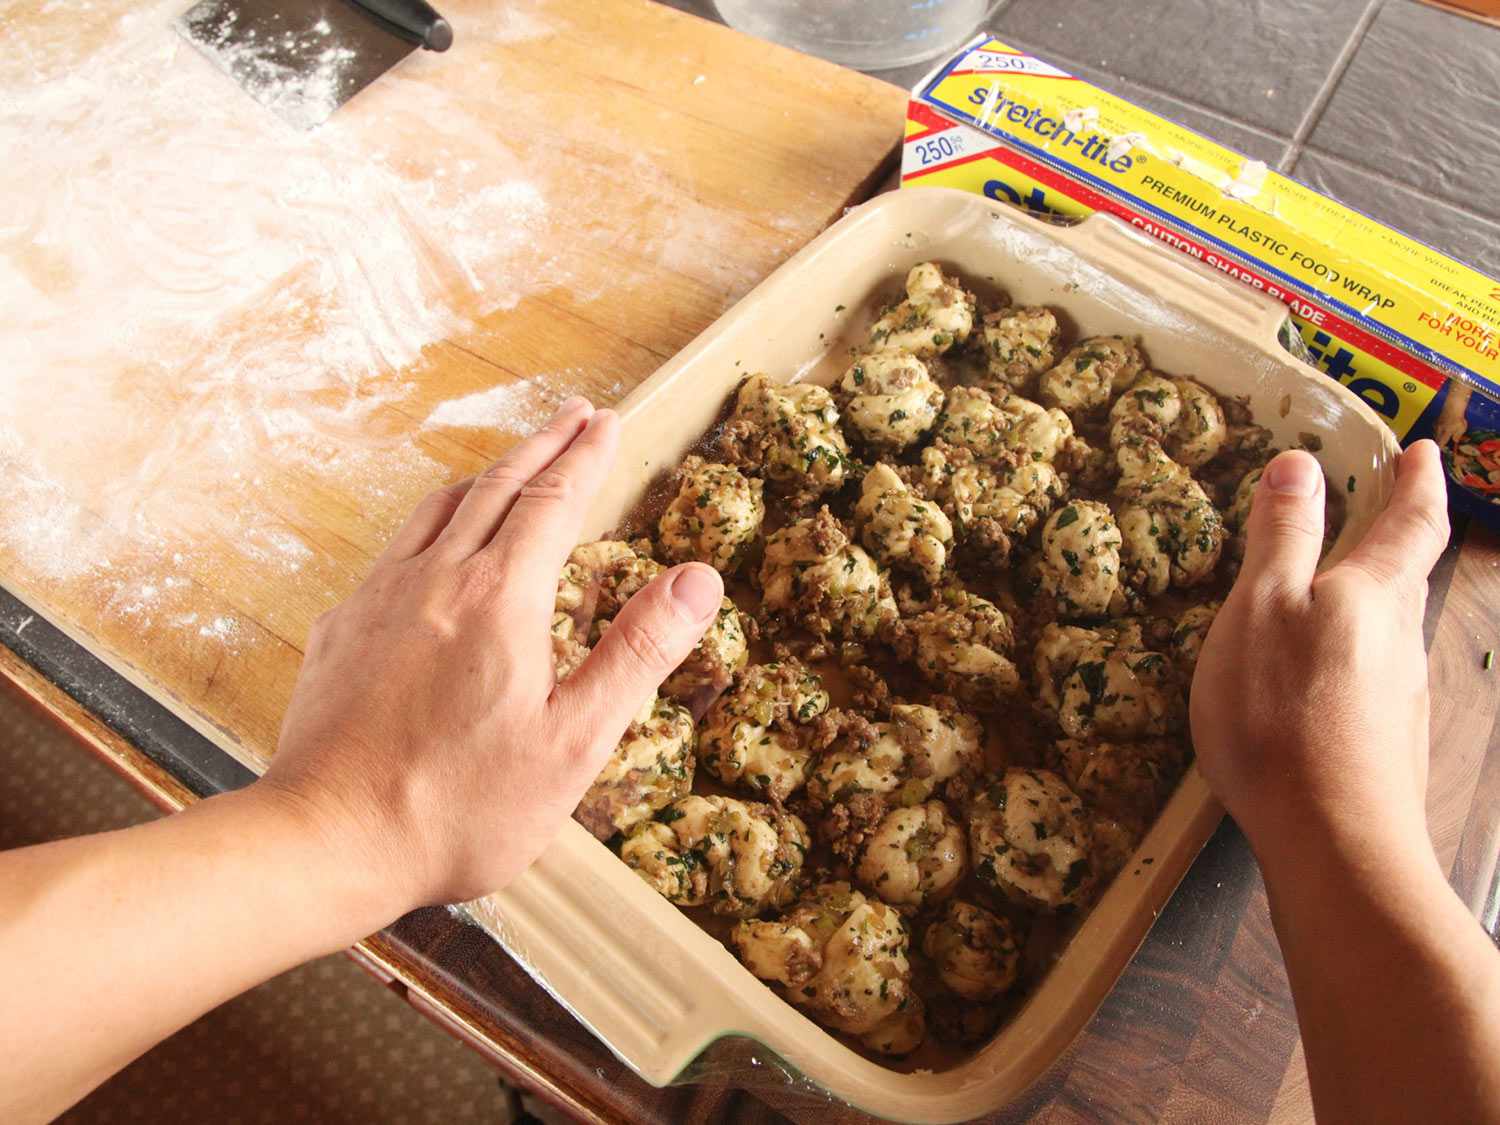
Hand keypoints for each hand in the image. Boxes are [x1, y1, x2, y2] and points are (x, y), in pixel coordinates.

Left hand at [257, 396, 723, 912]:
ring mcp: (378, 599)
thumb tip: (698, 579)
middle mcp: (435, 579)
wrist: (326, 840)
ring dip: (485, 476)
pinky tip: (433, 548)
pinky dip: (431, 524)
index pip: (553, 501)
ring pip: (438, 510)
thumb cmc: (461, 806)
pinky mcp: (342, 629)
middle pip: (495, 488)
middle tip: (573, 416)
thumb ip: (637, 651)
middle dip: (540, 446)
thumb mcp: (575, 741)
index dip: (584, 457)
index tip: (605, 422)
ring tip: (510, 464)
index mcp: (501, 598)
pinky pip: (395, 550)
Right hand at [1190, 441, 1449, 856]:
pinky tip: (1315, 683)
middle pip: (1406, 577)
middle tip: (1375, 510)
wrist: (1333, 839)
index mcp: (1376, 593)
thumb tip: (1300, 461)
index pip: (1412, 521)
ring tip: (1330, 595)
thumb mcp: (1263, 607)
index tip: (1420, 451)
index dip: (1418, 482)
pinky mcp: (1385, 745)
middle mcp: (1401, 639)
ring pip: (1388, 632)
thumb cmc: (1284, 710)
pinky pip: (1369, 680)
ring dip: (1369, 603)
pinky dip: (1349, 659)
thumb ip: (1282, 536)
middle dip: (1395, 540)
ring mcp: (1400, 697)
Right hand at [1433, 381, 1471, 447]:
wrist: (1453, 407)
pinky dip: (1438, 431)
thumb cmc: (1458, 418)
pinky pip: (1436, 429)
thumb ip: (1457, 436)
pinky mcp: (1436, 422)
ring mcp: (1436, 426)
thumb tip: (1455, 440)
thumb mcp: (1461, 428)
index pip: (1440, 445)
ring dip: (1439, 438)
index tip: (1441, 453)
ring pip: (1435, 435)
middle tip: (1443, 447)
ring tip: (1443, 439)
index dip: (1440, 450)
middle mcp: (1438, 431)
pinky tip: (1442, 431)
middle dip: (1439, 444)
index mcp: (1445, 434)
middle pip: (1437, 441)